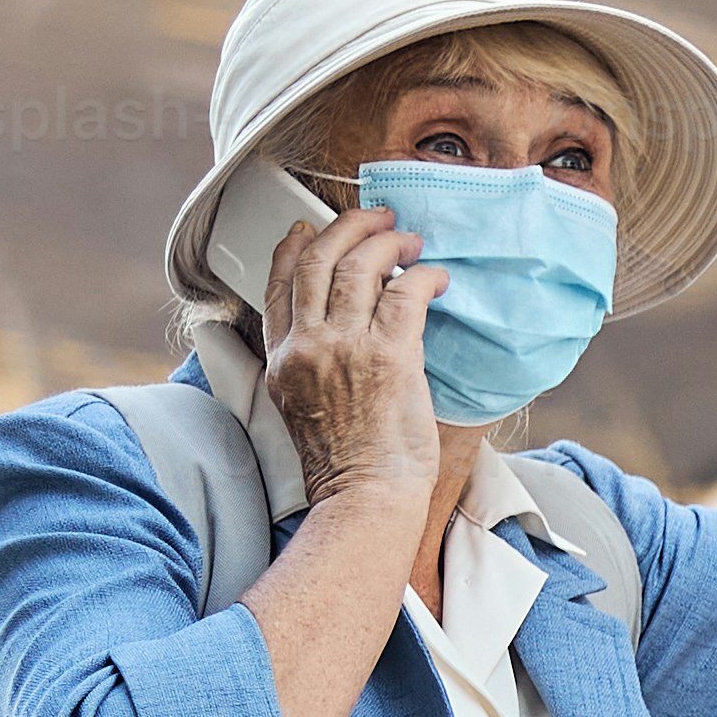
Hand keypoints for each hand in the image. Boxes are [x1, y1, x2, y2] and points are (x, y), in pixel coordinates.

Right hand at [255, 192, 444, 508]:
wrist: (363, 499)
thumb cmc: (344, 467)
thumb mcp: (301, 409)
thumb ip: (308, 364)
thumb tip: (336, 330)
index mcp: (281, 359)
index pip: (279, 283)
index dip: (296, 246)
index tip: (310, 229)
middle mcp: (306, 345)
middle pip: (319, 259)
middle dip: (349, 227)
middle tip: (377, 217)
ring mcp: (345, 348)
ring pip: (360, 266)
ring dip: (389, 242)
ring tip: (411, 240)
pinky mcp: (390, 357)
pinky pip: (406, 293)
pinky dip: (424, 276)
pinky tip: (437, 277)